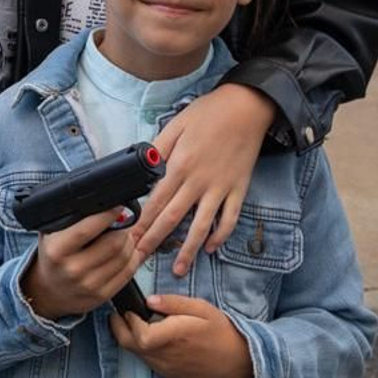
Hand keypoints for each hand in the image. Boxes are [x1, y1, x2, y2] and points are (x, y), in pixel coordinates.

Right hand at [21, 207, 144, 320]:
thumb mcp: (51, 234)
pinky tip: (127, 252)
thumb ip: (70, 219)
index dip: (108, 215)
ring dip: (130, 242)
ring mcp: (89, 284)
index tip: (117, 206)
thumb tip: (99, 202)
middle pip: (113, 243)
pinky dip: (132, 258)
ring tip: (124, 235)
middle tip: (124, 221)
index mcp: (57, 250)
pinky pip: (127, 273)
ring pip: (124, 257)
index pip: (88, 228)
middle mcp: (73, 269)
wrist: (48, 291)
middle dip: (123, 229)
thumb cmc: (53, 256)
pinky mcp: (102, 295)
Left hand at [109, 295, 254, 377]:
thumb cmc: (221, 331)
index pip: (137, 333)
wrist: (239, 361)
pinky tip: (151, 338)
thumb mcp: (201, 308)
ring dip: (131, 339)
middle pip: (129, 346)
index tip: (128, 308)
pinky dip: (143, 350)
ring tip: (134, 323)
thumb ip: (173, 303)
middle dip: (119, 329)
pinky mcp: (171, 375)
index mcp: (172, 336)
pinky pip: (149, 362)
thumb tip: (149, 299)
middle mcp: (166, 355)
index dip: (128, 320)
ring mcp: (167, 368)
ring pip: (137, 355)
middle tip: (118, 315)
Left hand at [132, 84, 274, 275]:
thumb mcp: (176, 125)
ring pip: (201, 227)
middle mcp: (198, 182)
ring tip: (177, 269)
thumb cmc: (209, 113)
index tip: (130, 240)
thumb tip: (144, 167)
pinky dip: (220, 236)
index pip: (155, 202)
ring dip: (188, 250)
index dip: (141, 223)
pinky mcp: (238, 190)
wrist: (246, 108)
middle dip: (154, 241)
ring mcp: (220, 189)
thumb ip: (158, 149)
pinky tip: (210, 248)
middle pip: (172, 219)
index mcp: (179, 165)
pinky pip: (229, 219)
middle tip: (141, 260)